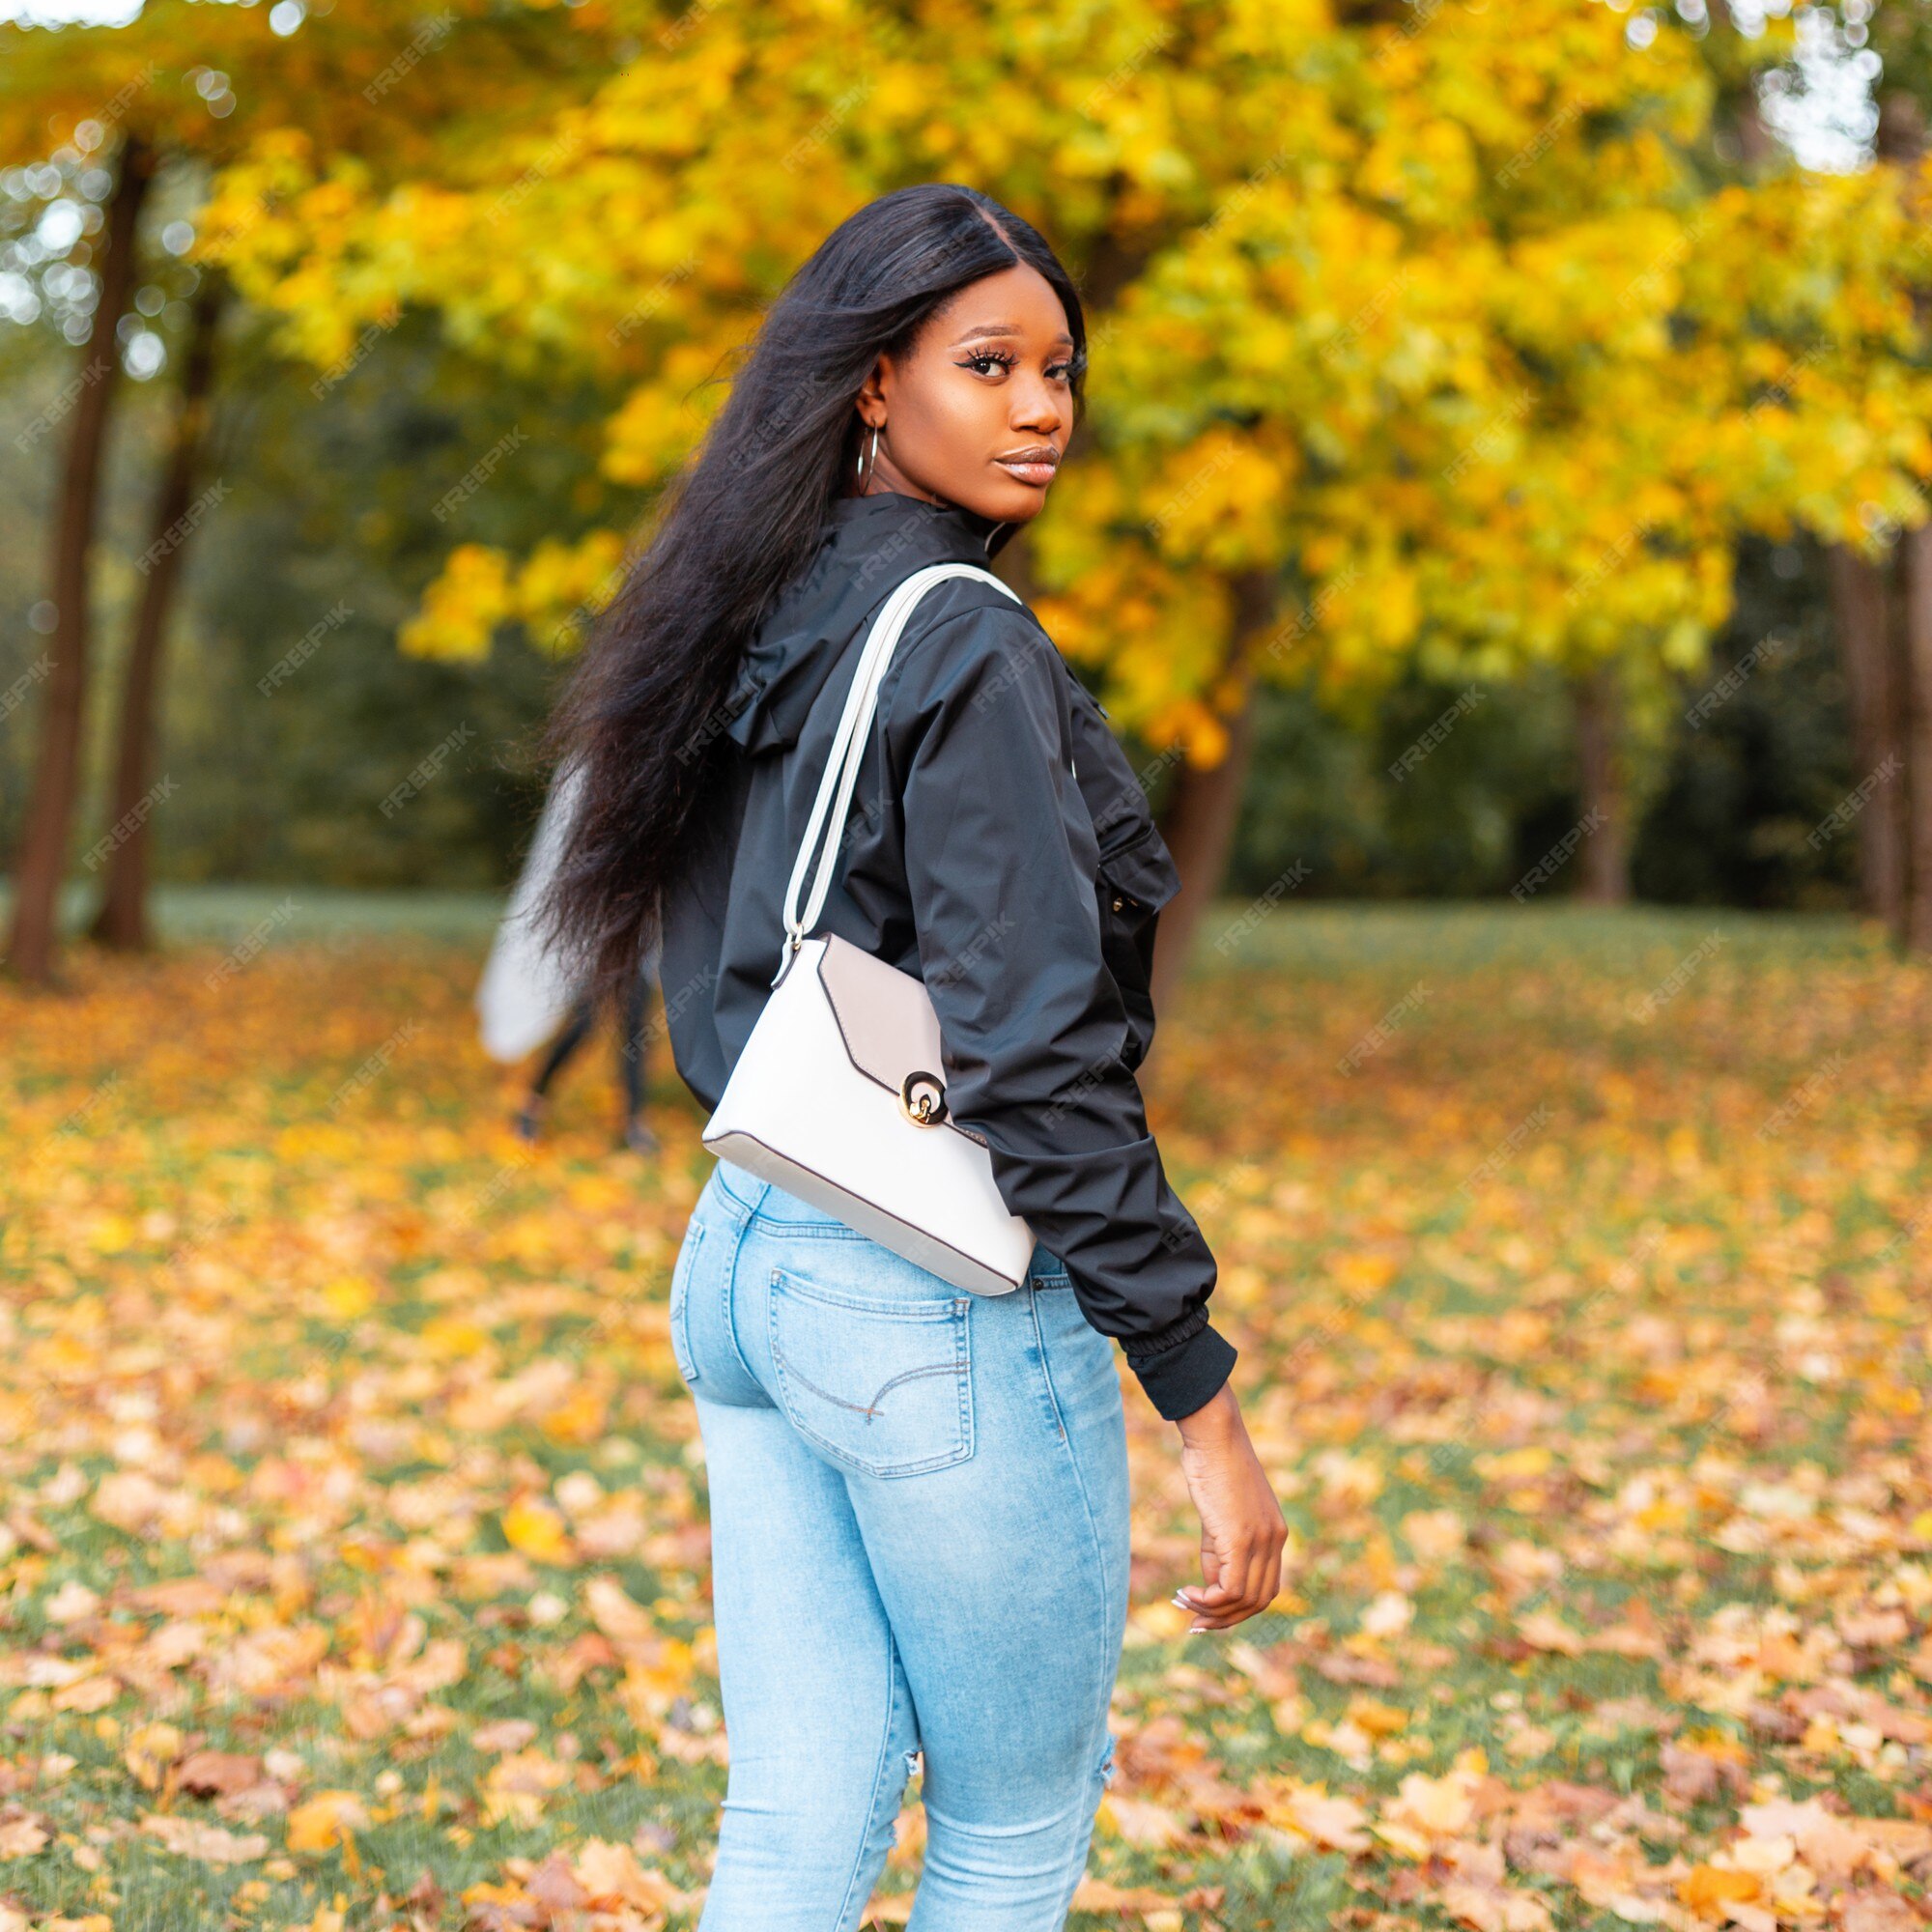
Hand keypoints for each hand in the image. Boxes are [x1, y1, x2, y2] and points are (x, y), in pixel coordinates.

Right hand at [1172, 1381, 1286, 1630]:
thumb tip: (1212, 1584)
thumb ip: (1220, 1551)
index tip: (1208, 1613)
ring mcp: (1261, 1541)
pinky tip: (1187, 1591)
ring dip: (1212, 1611)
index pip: (1266, 1589)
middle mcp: (1275, 1541)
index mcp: (1275, 1534)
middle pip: (1259, 1601)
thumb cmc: (1212, 1467)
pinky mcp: (1240, 1540)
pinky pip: (1230, 1588)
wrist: (1214, 1436)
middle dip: (1225, 1619)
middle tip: (1193, 1622)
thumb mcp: (1220, 1516)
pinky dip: (1208, 1600)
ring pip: (1244, 1600)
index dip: (1239, 1609)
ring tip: (1184, 1603)